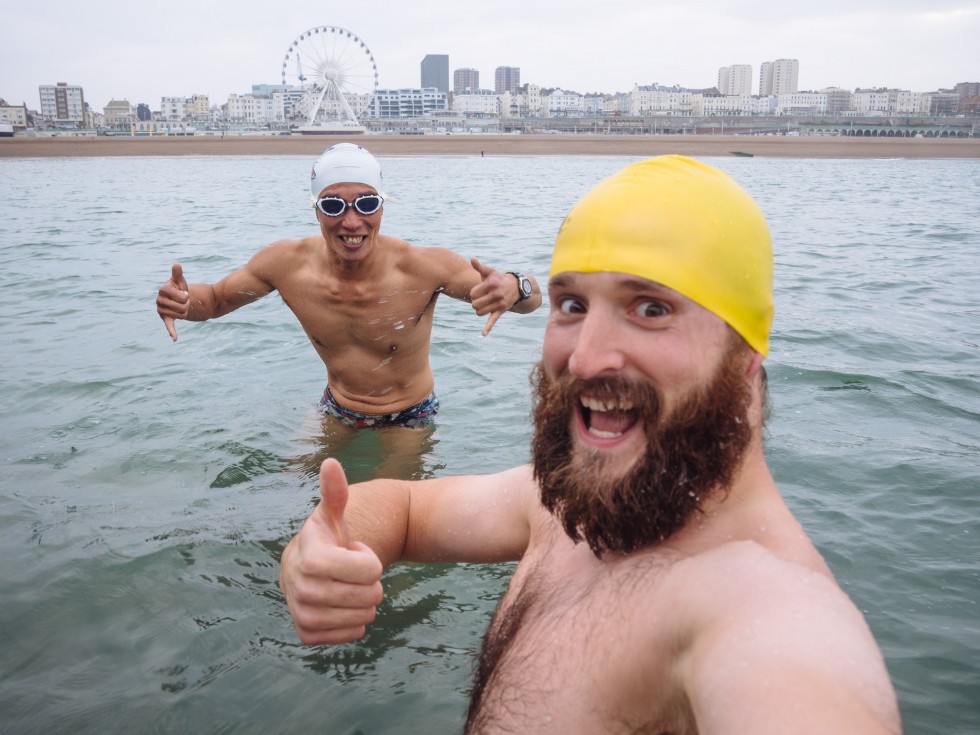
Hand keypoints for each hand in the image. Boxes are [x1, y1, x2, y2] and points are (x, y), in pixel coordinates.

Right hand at [156, 263, 188, 340]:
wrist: (180, 299)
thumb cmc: (180, 287)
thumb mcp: (180, 280)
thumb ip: (177, 273)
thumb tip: (176, 265)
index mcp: (162, 290)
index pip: (178, 295)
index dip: (184, 295)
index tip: (185, 293)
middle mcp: (159, 300)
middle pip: (180, 305)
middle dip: (186, 304)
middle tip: (185, 301)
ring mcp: (161, 310)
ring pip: (180, 314)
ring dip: (185, 311)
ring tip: (183, 307)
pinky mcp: (166, 318)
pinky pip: (169, 325)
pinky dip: (172, 331)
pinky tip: (175, 338)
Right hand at [279, 459, 384, 644]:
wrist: (306, 567)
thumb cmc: (328, 538)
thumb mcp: (333, 514)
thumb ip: (335, 492)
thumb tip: (331, 463)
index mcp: (310, 557)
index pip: (369, 570)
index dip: (369, 561)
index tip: (354, 551)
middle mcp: (300, 587)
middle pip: (368, 596)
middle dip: (370, 583)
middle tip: (354, 572)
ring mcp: (302, 612)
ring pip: (362, 618)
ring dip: (365, 603)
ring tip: (348, 585)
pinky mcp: (306, 633)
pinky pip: (351, 635)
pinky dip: (355, 622)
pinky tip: (343, 606)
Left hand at [469, 257, 516, 335]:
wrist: (516, 287)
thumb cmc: (498, 279)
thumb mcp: (490, 272)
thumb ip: (479, 267)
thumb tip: (472, 259)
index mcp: (491, 284)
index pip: (473, 293)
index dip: (473, 293)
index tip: (478, 291)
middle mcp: (496, 294)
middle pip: (475, 304)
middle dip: (475, 302)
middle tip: (481, 299)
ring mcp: (499, 303)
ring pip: (479, 312)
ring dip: (479, 310)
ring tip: (483, 305)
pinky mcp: (501, 311)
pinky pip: (493, 321)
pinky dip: (487, 328)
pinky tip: (483, 334)